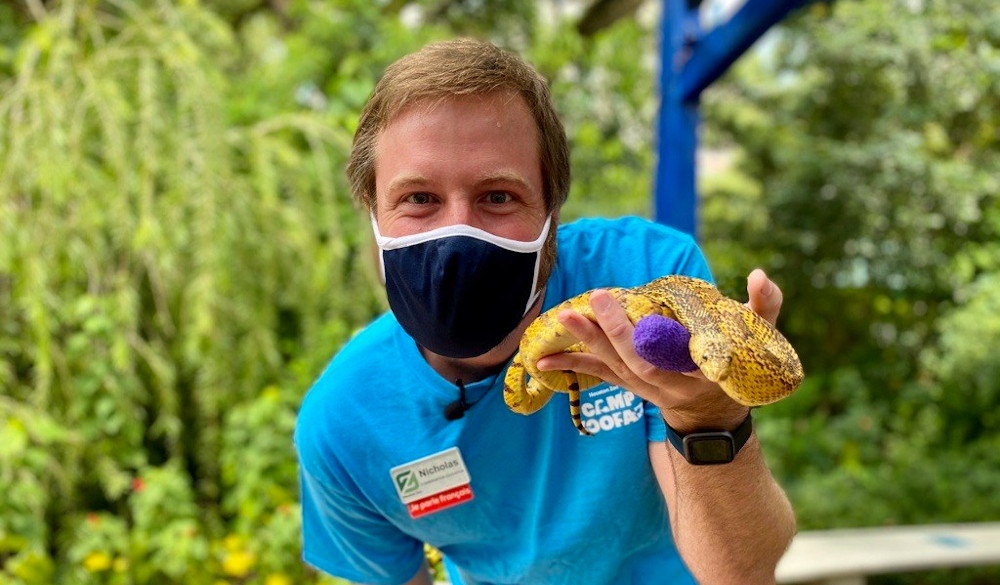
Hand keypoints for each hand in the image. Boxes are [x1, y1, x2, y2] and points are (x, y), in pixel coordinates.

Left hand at [535, 268, 783, 431]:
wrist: (713, 415)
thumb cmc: (739, 366)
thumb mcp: (759, 340)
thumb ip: (764, 307)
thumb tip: (760, 275)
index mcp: (701, 373)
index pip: (675, 358)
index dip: (655, 340)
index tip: (633, 313)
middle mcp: (669, 386)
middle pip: (635, 363)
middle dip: (611, 336)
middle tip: (590, 303)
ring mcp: (645, 389)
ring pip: (613, 368)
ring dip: (586, 345)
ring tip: (562, 321)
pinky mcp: (628, 385)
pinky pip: (598, 376)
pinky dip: (572, 366)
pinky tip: (542, 360)